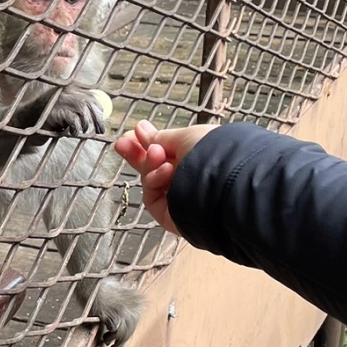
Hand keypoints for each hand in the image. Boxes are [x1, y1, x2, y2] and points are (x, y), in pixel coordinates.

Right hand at [113, 120, 216, 235]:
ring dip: (149, 164)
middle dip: (137, 155)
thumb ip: (160, 138)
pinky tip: (166, 172)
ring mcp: (177, 198)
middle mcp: (187, 179)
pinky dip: (154, 180)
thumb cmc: (213, 152)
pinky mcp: (169, 215)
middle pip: (153, 168)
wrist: (225, 181)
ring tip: (156, 153)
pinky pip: (152, 196)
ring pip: (150, 180)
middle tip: (121, 143)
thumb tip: (140, 130)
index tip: (133, 133)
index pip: (166, 152)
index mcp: (195, 158)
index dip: (147, 143)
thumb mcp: (185, 136)